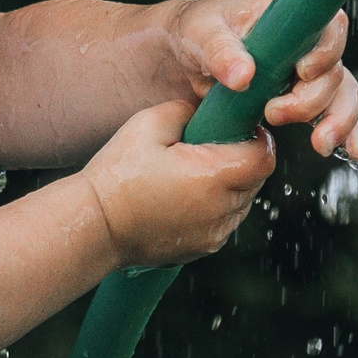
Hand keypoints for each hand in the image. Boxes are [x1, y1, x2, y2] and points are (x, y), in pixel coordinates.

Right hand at [80, 100, 274, 268]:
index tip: (242, 127)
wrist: (94, 225)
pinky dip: (217, 206)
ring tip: (199, 169)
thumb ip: (186, 109)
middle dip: (245, 158)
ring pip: (243, 202)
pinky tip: (188, 193)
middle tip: (217, 143)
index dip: (258, 138)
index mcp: (215, 176)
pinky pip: (225, 222)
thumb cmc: (119, 173)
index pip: (263, 156)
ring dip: (232, 184)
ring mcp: (214, 234)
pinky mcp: (202, 248)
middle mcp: (222, 210)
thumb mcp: (149, 124)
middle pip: (256, 179)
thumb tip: (203, 110)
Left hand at [167, 0, 357, 162]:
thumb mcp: (200, 33)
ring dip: (336, 121)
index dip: (325, 52)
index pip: (326, 28)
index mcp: (286, 18)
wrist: (182, 55)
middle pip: (333, 70)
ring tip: (319, 144)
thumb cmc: (195, 31)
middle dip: (313, 99)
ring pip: (339, 95)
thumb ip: (220, 51)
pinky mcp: (298, 97)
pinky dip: (345, 132)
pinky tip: (351, 151)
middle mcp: (303, 44)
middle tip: (274, 113)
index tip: (303, 72)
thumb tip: (243, 75)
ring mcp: (303, 72)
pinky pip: (332, 113)